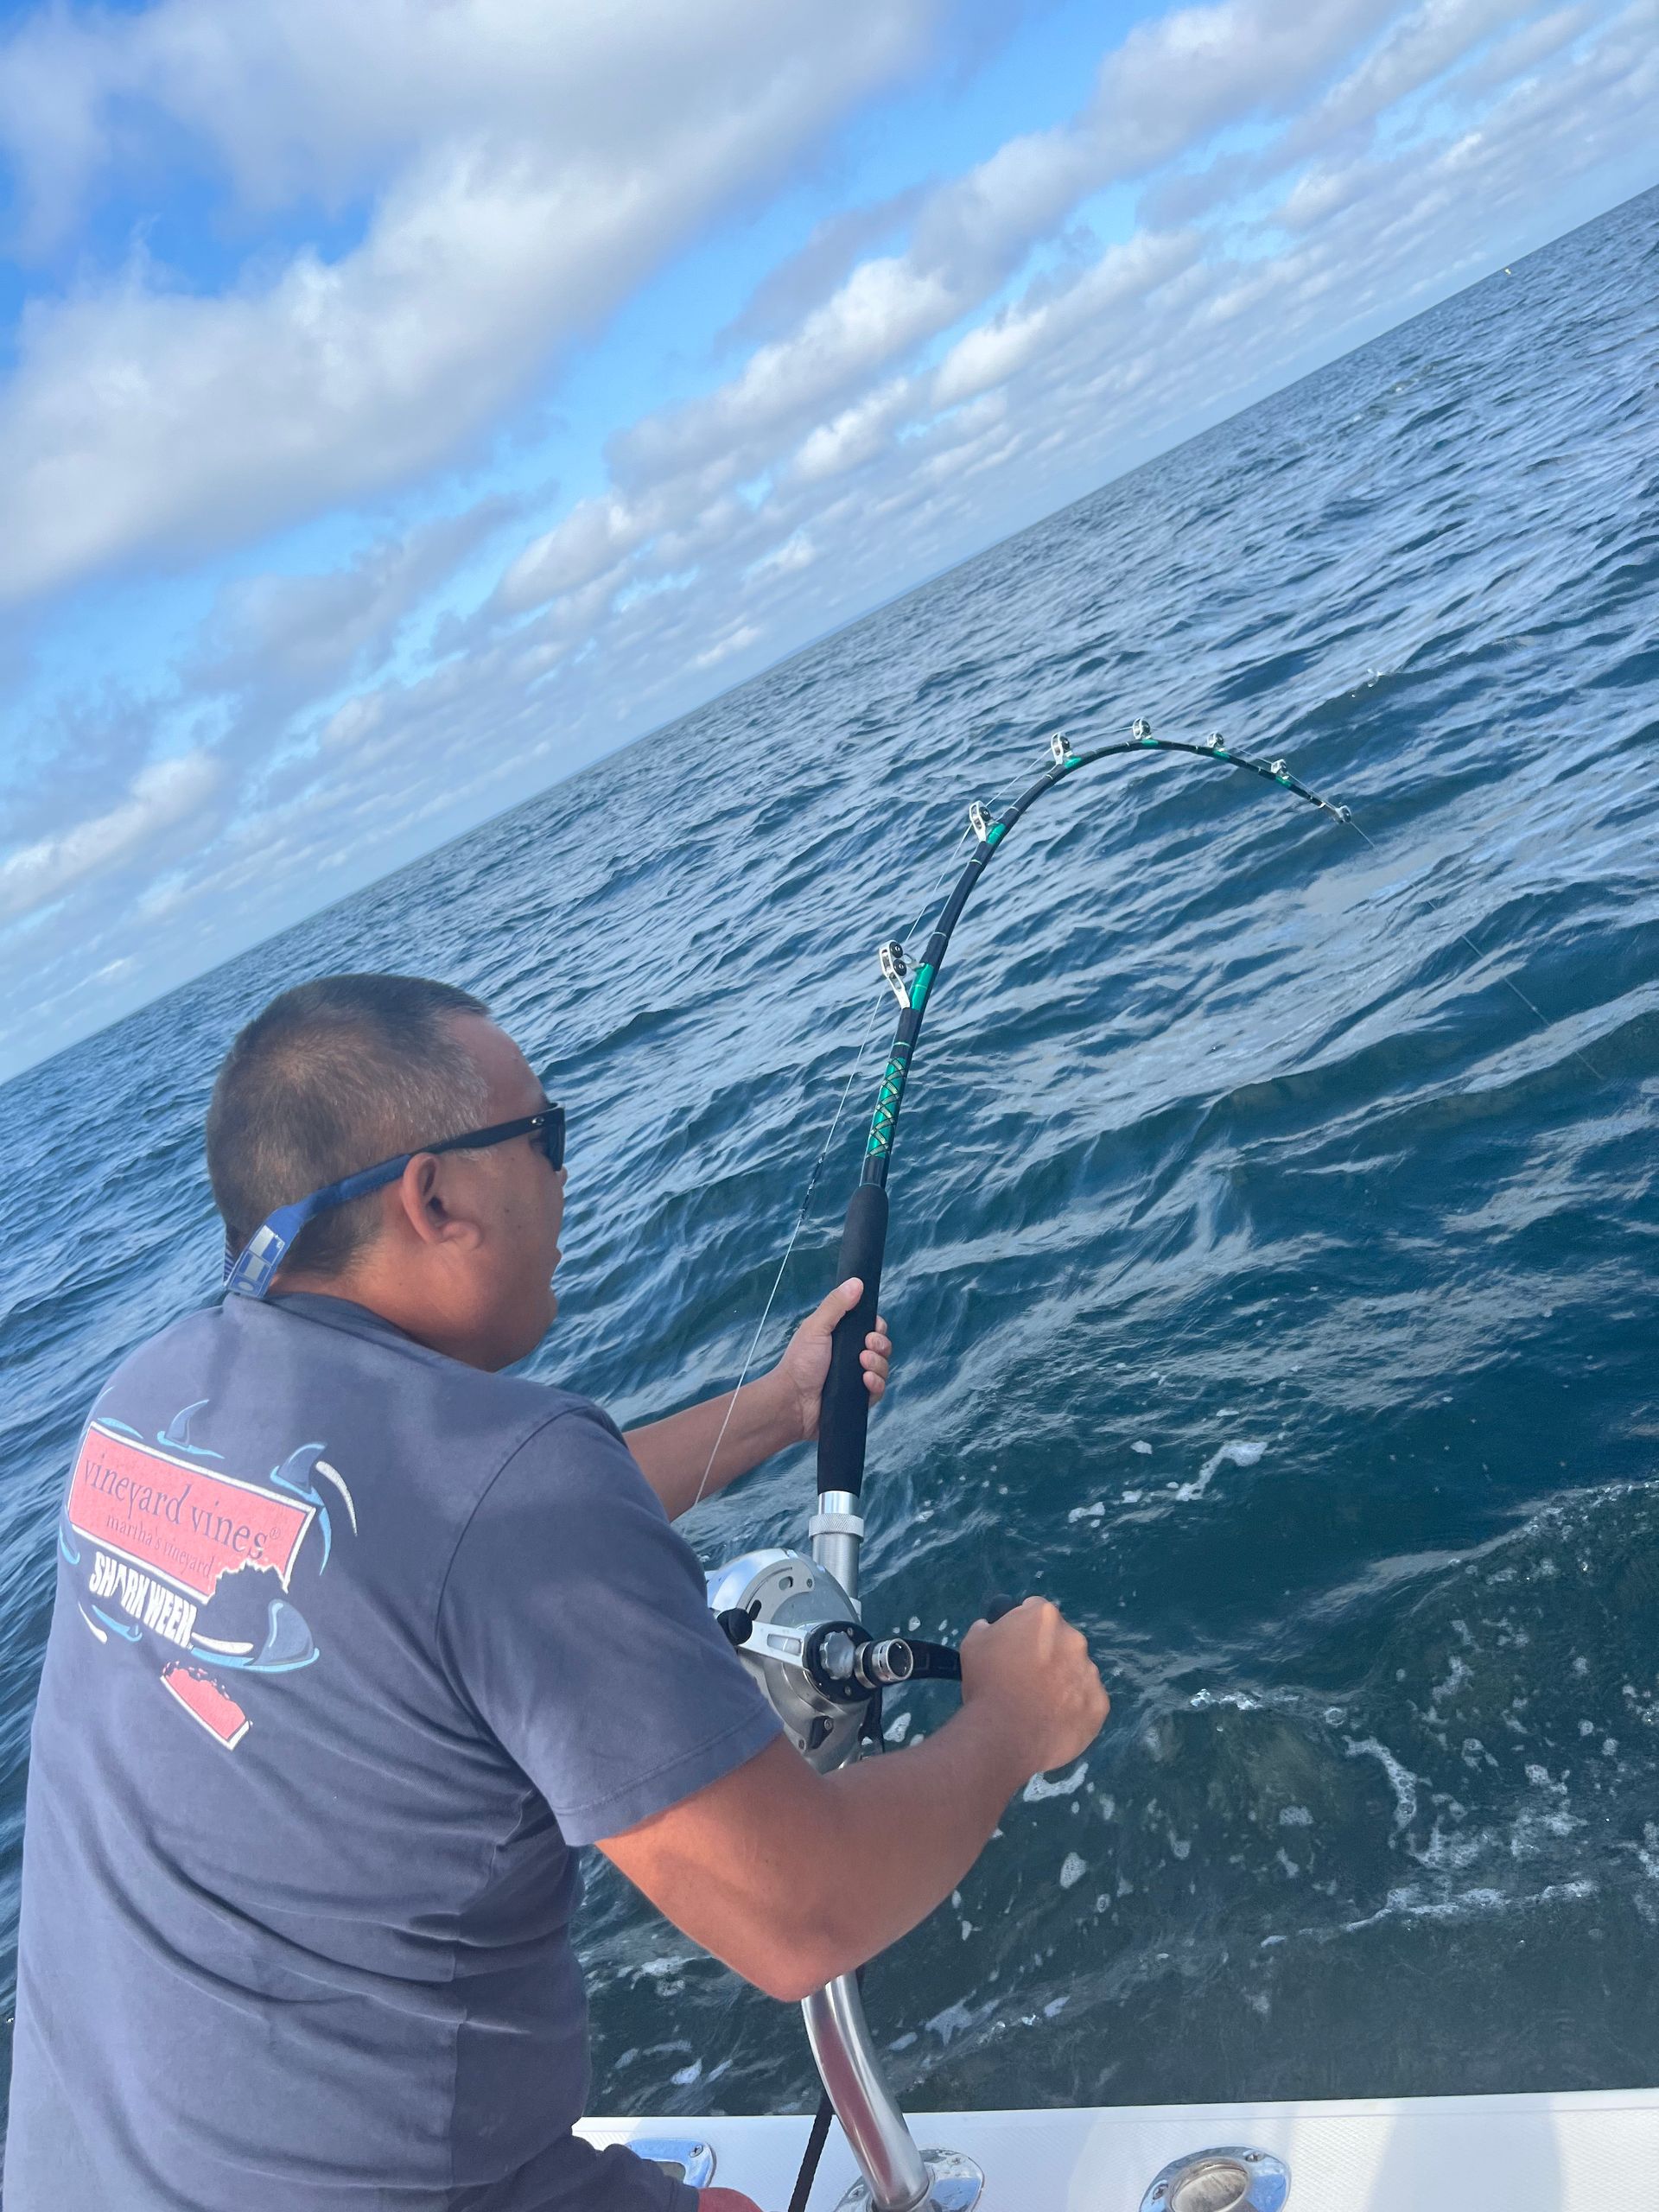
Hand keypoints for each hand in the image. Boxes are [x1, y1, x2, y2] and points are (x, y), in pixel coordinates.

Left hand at [775, 1277, 890, 1443]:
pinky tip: (865, 1381)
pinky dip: (876, 1384)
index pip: (871, 1328)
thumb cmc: (801, 1362)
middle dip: (880, 1344)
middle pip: (882, 1346)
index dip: (876, 1327)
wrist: (793, 1402)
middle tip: (867, 1345)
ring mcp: (857, 1379)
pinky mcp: (860, 1400)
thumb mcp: (816, 1328)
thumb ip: (836, 1305)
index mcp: (843, 1339)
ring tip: (862, 1364)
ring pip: (884, 1367)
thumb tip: (857, 1282)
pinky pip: (879, 1390)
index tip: (871, 1327)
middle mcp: (852, 1358)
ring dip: (878, 1363)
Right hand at [959, 1597, 1108, 1781]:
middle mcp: (1074, 1639)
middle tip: (1026, 1679)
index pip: (1036, 1612)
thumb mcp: (973, 1643)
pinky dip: (1074, 1709)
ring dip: (1062, 1682)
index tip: (1014, 1648)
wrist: (1005, 1735)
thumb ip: (989, 1628)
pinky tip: (1053, 1722)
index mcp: (1044, 1617)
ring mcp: (1090, 1673)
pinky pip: (1087, 1702)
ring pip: (1077, 1672)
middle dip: (1047, 1654)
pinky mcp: (1100, 1704)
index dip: (1023, 1629)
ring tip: (1038, 1706)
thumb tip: (994, 1628)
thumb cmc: (986, 1684)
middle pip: (1061, 1641)